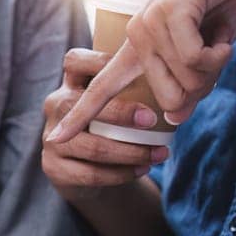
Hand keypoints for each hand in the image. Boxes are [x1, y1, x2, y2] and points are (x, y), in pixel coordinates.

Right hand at [42, 48, 169, 201]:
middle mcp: (55, 105)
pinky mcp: (53, 167)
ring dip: (130, 153)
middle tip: (152, 120)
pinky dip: (122, 174)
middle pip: (80, 105)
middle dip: (120, 113)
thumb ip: (137, 86)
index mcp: (70, 83)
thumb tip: (184, 84)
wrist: (84, 168)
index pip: (74, 61)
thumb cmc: (111, 124)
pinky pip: (90, 174)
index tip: (135, 68)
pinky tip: (142, 170)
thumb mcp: (117, 98)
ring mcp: (51, 138)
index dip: (99, 62)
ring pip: (91, 146)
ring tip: (159, 154)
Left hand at [49, 0, 235, 142]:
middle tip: (216, 58)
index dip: (79, 116)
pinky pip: (194, 60)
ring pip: (184, 82)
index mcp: (136, 48)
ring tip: (218, 40)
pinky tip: (223, 38)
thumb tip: (173, 119)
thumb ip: (189, 83)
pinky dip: (217, 56)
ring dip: (213, 68)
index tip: (52, 140)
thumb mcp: (207, 52)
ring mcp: (148, 24)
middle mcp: (134, 37)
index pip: (100, 89)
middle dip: (201, 89)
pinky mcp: (168, 14)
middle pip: (167, 100)